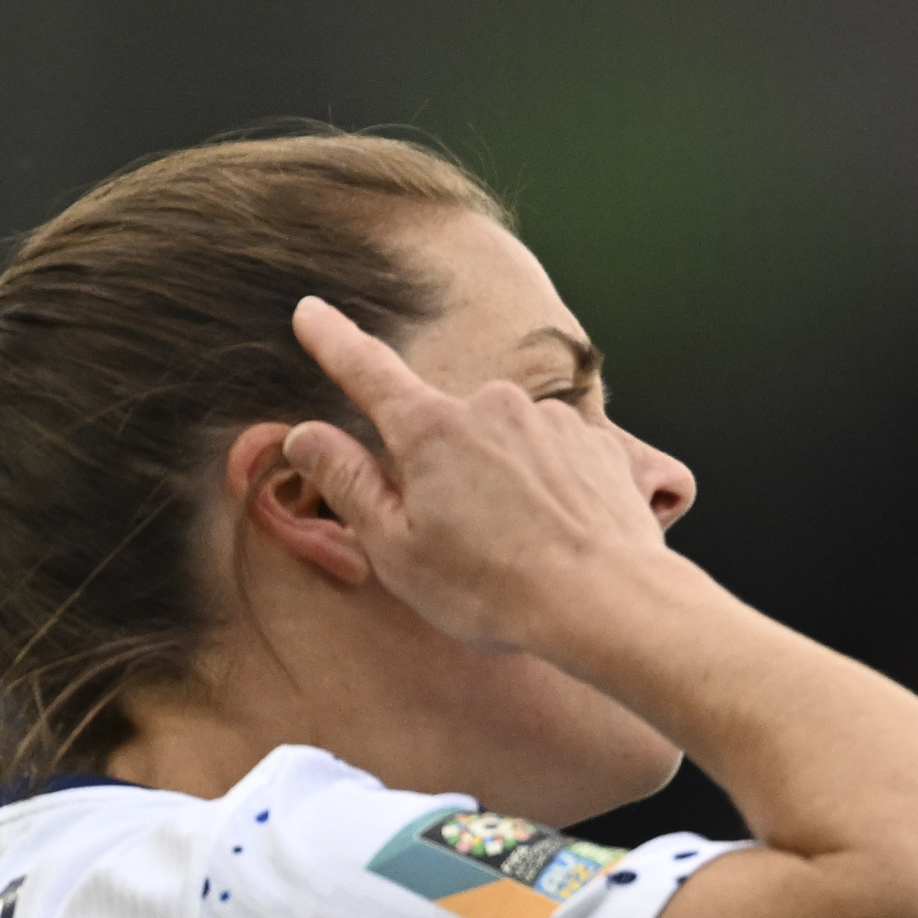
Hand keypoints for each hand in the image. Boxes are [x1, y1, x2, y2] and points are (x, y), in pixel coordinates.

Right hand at [280, 295, 683, 661]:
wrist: (611, 605)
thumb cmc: (496, 590)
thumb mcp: (397, 549)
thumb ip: (348, 483)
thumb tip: (307, 436)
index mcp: (430, 429)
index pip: (366, 371)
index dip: (333, 341)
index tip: (311, 313)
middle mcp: (492, 405)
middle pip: (445, 428)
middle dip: (446, 475)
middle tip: (468, 544)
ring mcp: (551, 421)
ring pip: (504, 447)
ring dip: (504, 486)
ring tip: (522, 550)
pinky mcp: (598, 444)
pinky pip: (555, 461)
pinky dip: (551, 494)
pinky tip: (560, 538)